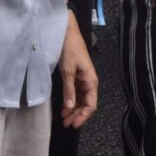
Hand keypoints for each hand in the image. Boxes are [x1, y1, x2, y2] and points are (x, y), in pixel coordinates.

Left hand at [59, 13, 97, 128]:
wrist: (67, 31)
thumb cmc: (69, 48)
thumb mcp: (68, 70)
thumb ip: (69, 89)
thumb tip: (70, 107)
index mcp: (91, 82)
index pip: (90, 105)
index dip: (83, 116)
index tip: (74, 124)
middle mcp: (89, 82)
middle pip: (86, 104)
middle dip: (77, 115)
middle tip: (66, 124)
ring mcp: (83, 79)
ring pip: (80, 99)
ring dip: (73, 109)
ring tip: (64, 118)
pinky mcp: (76, 75)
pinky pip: (75, 92)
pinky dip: (70, 100)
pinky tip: (64, 106)